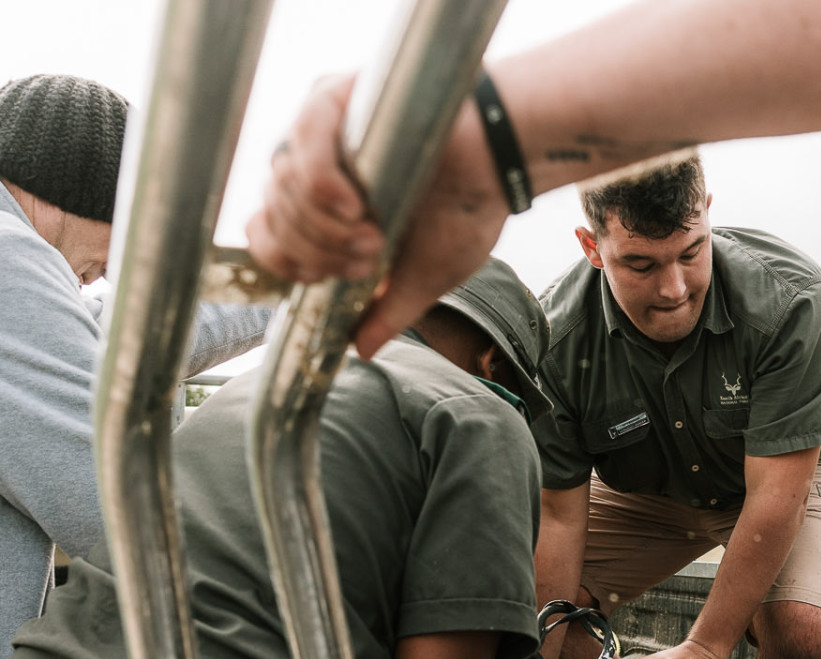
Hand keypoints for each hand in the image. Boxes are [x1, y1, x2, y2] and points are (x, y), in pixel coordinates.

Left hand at [246, 75, 510, 358]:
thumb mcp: (424, 277)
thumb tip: (362, 350)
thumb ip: (388, 312)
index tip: (328, 276)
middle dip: (319, 251)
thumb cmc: (470, 210)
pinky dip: (320, 183)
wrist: (503, 165)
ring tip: (376, 231)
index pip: (271, 235)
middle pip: (274, 217)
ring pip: (283, 187)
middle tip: (370, 255)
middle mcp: (319, 167)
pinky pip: (303, 142)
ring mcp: (324, 132)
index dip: (289, 262)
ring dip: (326, 226)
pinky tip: (353, 204)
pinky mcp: (338, 99)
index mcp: (331, 208)